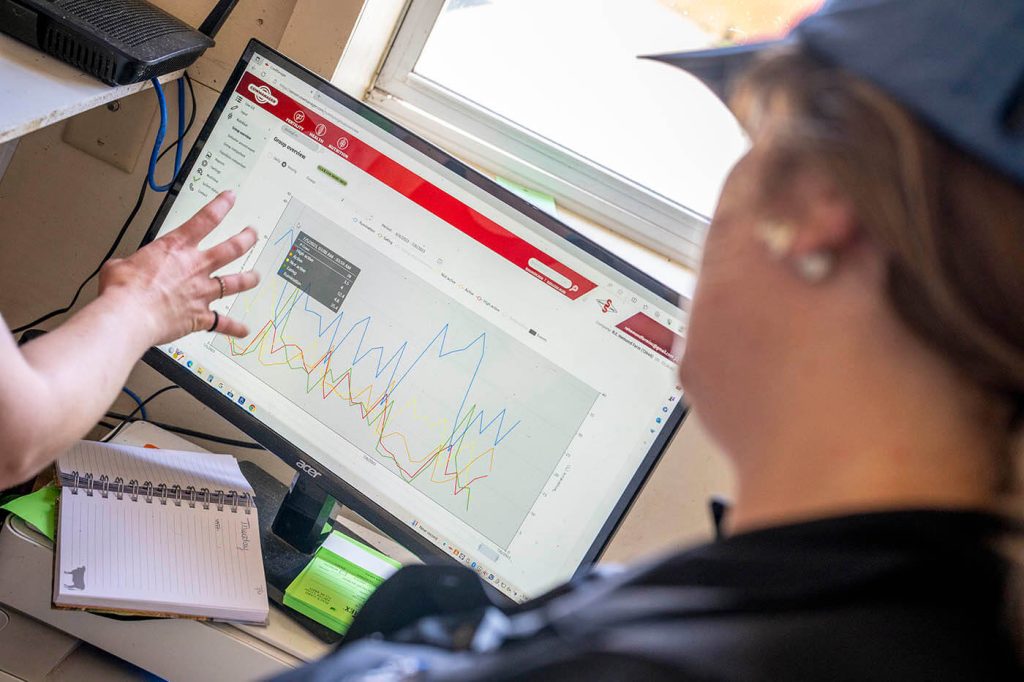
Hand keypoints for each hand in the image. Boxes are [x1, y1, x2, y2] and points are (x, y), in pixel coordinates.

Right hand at [98, 191, 260, 344]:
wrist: (129, 315)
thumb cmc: (123, 290)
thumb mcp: (121, 264)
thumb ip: (131, 264)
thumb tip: (124, 269)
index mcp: (176, 247)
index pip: (205, 219)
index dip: (221, 205)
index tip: (230, 198)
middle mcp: (196, 267)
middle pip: (232, 248)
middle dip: (246, 239)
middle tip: (252, 234)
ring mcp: (202, 291)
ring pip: (235, 282)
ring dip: (248, 279)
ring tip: (256, 276)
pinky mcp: (201, 316)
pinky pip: (223, 322)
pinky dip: (234, 327)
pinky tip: (243, 330)